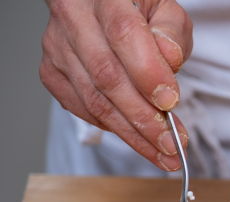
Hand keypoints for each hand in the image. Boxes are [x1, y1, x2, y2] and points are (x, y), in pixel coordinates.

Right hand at [40, 0, 191, 170]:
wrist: (100, 6)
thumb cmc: (137, 10)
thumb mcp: (166, 10)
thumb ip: (172, 31)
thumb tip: (169, 58)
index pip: (124, 35)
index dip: (148, 74)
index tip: (170, 103)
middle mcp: (73, 19)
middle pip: (107, 77)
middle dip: (144, 119)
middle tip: (172, 144)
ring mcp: (58, 48)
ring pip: (95, 101)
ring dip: (133, 135)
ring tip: (163, 153)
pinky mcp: (52, 73)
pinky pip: (83, 110)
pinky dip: (113, 128)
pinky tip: (138, 138)